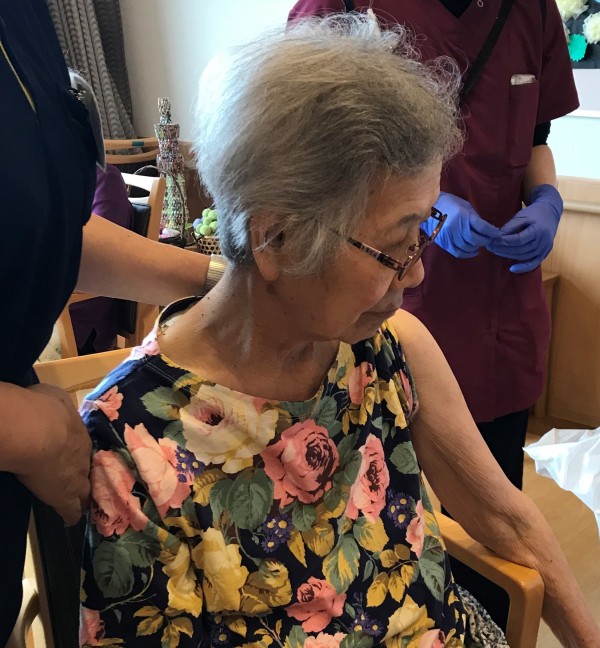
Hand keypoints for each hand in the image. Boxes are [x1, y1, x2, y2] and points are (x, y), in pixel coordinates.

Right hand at [16, 384, 91, 524]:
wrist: (36, 431)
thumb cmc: (44, 409)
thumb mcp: (56, 399)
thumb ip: (60, 407)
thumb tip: (57, 407)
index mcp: (82, 434)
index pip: (84, 448)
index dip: (81, 454)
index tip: (77, 457)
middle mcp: (85, 457)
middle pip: (92, 470)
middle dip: (92, 475)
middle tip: (90, 481)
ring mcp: (77, 478)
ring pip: (86, 491)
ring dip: (86, 496)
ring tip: (86, 503)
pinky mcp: (63, 497)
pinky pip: (71, 510)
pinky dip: (72, 515)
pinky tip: (72, 520)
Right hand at [424, 192, 498, 257]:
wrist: (429, 209)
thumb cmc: (449, 204)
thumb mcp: (465, 206)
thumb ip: (474, 218)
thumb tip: (485, 228)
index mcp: (464, 216)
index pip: (483, 227)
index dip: (492, 232)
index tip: (496, 233)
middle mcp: (458, 228)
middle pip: (476, 239)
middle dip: (486, 240)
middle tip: (489, 239)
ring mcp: (450, 237)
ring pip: (468, 247)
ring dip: (477, 246)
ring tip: (480, 243)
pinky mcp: (445, 244)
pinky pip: (458, 252)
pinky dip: (468, 254)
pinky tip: (473, 251)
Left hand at [486, 184, 561, 272]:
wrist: (550, 212)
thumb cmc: (534, 212)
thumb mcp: (521, 215)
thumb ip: (510, 226)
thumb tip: (496, 236)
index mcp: (538, 230)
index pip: (519, 239)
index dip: (504, 242)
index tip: (492, 241)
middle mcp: (543, 241)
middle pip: (521, 249)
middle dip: (503, 249)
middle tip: (490, 247)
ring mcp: (545, 248)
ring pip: (525, 256)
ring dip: (508, 255)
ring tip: (495, 251)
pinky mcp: (545, 253)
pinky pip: (534, 263)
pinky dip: (524, 268)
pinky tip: (512, 269)